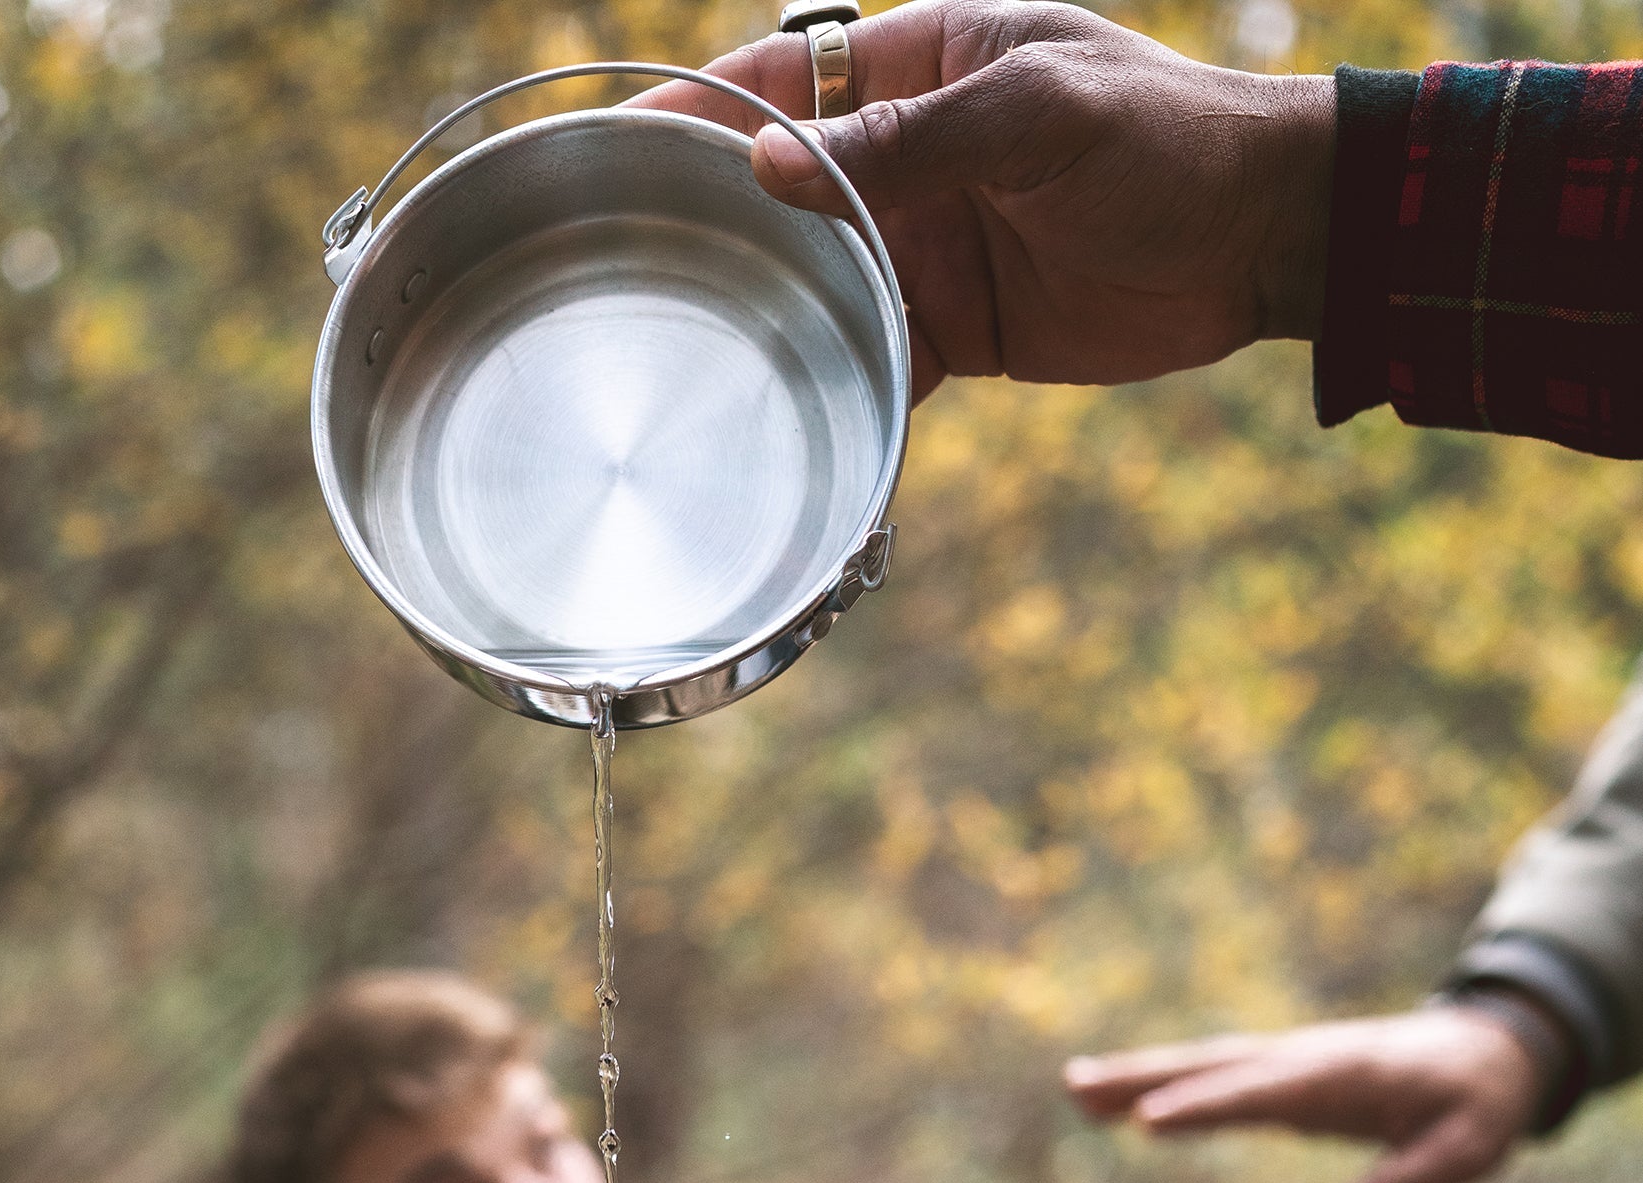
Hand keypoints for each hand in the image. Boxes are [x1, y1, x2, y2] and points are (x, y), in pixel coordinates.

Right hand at [678, 3, 1332, 396]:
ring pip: (822, 280)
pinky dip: (845, 385)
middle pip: (785, 188)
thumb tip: (770, 164)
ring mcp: (930, 244)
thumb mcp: (1035, 116)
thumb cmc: (1165, 140)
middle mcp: (912, 155)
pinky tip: (801, 413)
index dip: (704, 110)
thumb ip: (905, 142)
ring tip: (701, 356)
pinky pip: (879, 357)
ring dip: (775, 315)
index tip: (626, 151)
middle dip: (719, 226)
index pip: (786, 78)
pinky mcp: (959, 327)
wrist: (1261, 241)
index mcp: (926, 64)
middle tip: (637, 276)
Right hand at [1065, 1007, 1549, 1182]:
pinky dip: (1168, 1086)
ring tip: (1074, 1089)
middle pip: (1213, 1067)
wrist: (1494, 1050)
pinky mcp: (1286, 1075)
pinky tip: (1125, 1108)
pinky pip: (1218, 1079)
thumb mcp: (1464, 1154)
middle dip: (1145, 1077)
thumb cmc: (1480, 1106)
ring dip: (1140, 1076)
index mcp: (1344, 1077)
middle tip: (1076, 1087)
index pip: (1262, 1093)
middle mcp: (1304, 1059)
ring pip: (1205, 1066)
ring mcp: (1291, 1062)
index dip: (1205, 1107)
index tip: (1146, 1121)